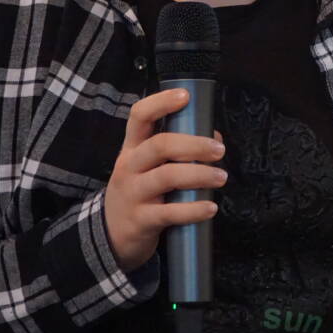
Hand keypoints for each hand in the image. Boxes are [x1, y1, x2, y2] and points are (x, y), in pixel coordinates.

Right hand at [103, 88, 226, 271]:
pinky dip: (193, 210)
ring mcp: (133, 194)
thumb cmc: (139, 192)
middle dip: (194, 145)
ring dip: (199, 175)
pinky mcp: (140, 221)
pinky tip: (210, 208)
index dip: (161, 102)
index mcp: (132, 148)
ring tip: (221, 177)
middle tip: (219, 150)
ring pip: (166, 177)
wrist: (110, 236)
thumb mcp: (147, 168)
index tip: (185, 95)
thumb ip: (177, 151)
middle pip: (159, 145)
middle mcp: (129, 166)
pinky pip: (169, 213)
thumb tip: (215, 138)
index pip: (139, 116)